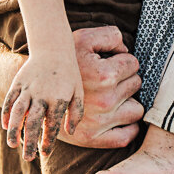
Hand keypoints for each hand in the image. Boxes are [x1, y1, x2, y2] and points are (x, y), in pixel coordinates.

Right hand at [2, 25, 143, 153]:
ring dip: (128, 102)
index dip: (122, 60)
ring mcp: (100, 122)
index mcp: (104, 75)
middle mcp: (105, 101)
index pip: (132, 64)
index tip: (111, 62)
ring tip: (113, 96)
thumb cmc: (63, 61)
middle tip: (108, 79)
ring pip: (136, 110)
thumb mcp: (84, 38)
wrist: (36, 88)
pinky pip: (126, 136)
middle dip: (125, 79)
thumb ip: (111, 36)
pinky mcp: (94, 138)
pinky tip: (120, 116)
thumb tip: (125, 49)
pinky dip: (128, 127)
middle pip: (135, 85)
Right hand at [3, 55, 84, 161]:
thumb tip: (70, 132)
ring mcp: (28, 88)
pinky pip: (10, 100)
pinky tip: (5, 126)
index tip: (45, 153)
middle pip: (34, 121)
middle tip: (28, 158)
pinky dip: (6, 114)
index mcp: (58, 98)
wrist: (53, 47)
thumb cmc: (69, 73)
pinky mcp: (18, 83)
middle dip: (30, 141)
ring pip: (18, 112)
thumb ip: (76, 112)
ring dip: (14, 130)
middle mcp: (42, 94)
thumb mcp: (78, 91)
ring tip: (13, 145)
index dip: (48, 140)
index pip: (52, 124)